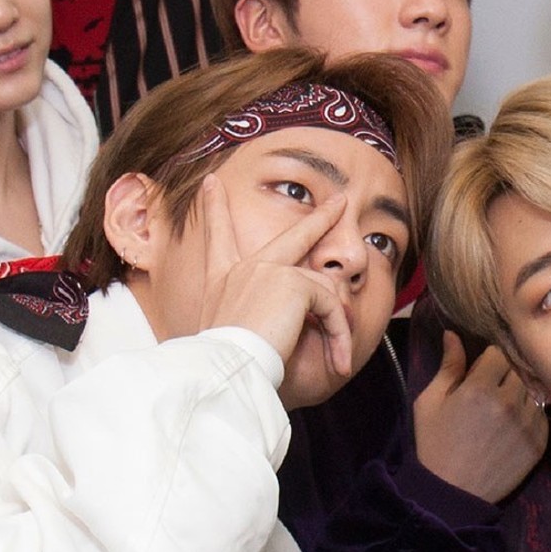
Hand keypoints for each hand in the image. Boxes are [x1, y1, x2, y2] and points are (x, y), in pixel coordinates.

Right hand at [196, 178, 352, 386]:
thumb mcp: (236, 336)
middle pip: (293, 235)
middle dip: (321, 217)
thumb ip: (262, 320)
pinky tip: (337, 362)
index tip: (210, 185)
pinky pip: (331, 307)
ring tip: (340, 363)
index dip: (214, 210)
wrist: (226, 366)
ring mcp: (270, 270)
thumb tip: (298, 318)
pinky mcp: (294, 283)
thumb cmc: (229, 363)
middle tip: (340, 200)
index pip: (219, 238)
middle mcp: (245, 268)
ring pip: (323, 291)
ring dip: (338, 329)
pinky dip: (339, 337)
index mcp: (224, 280)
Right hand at [412, 333, 547, 502]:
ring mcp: (528, 424)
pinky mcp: (540, 443)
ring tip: (501, 412)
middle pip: (518, 370)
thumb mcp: (430, 402)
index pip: (498, 353)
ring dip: (520, 395)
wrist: (451, 492)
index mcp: (479, 388)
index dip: (487, 362)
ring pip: (532, 391)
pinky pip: (541, 415)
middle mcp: (509, 402)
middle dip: (504, 376)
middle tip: (489, 393)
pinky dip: (530, 416)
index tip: (479, 375)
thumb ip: (448, 366)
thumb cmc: (434, 444)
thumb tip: (453, 333)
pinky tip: (511, 428)